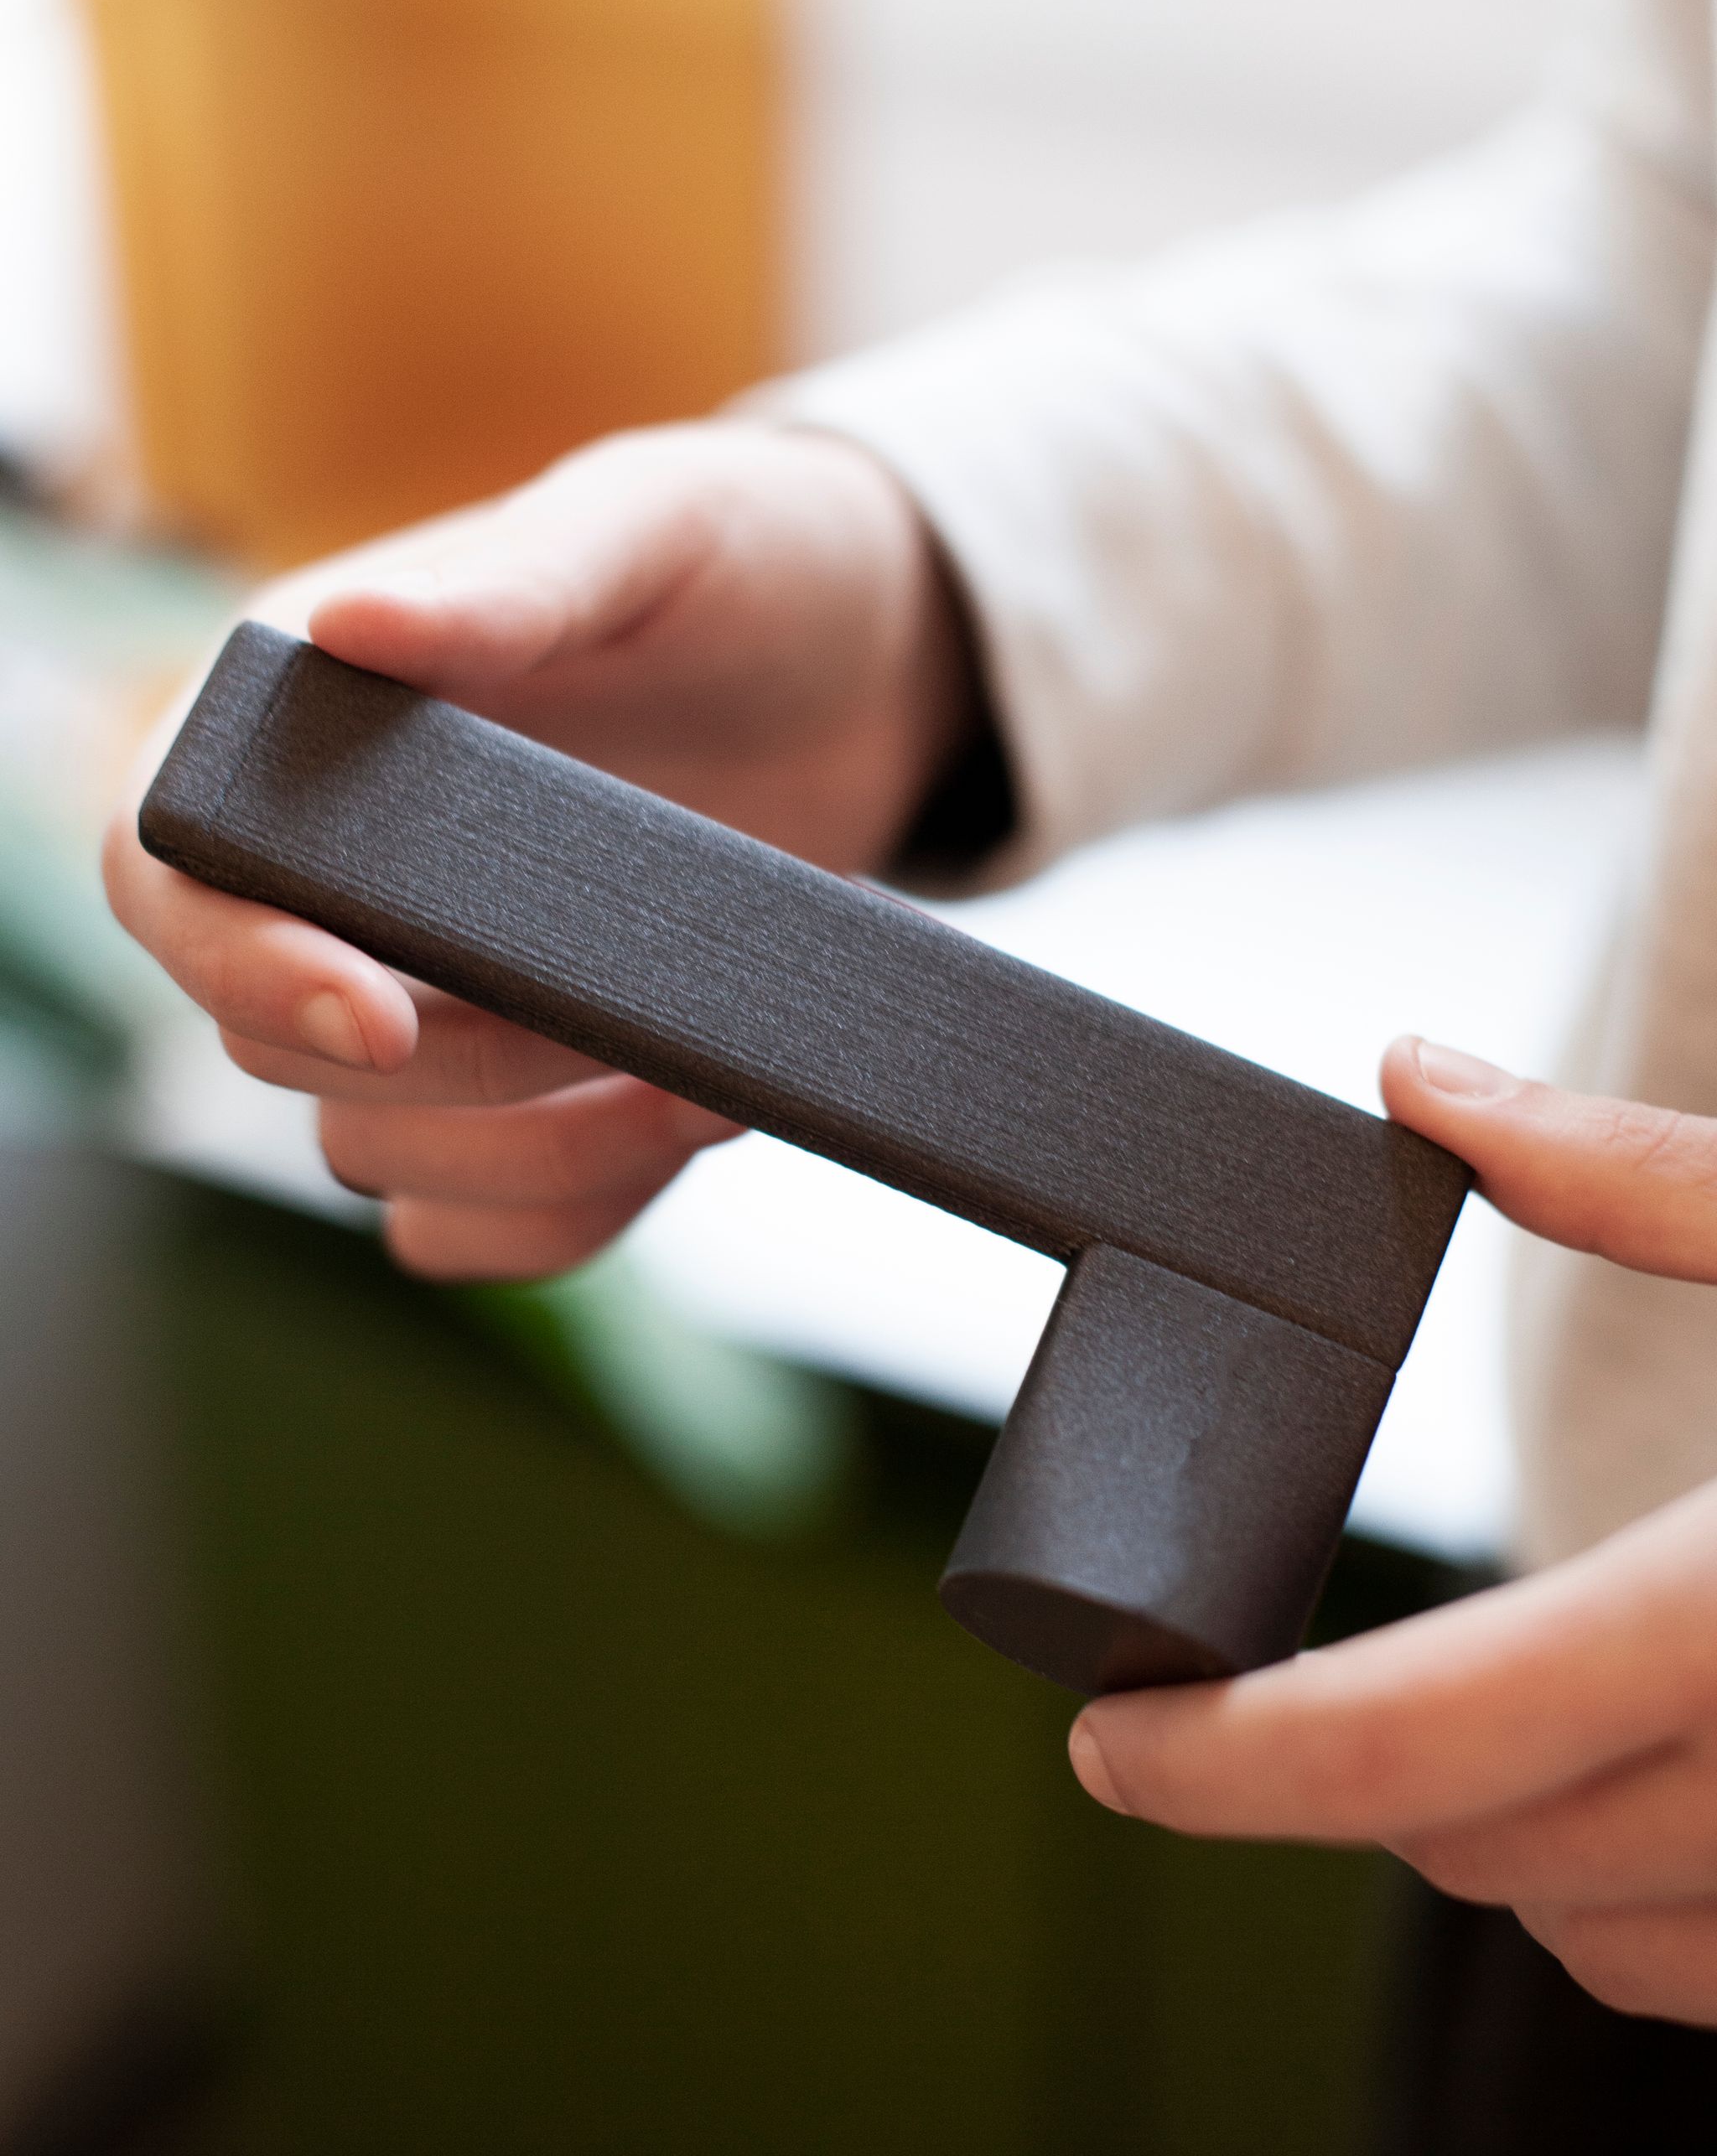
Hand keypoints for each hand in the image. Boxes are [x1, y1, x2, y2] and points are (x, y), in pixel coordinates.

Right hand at [105, 423, 980, 1278]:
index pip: (173, 874)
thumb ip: (515, 581)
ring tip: (708, 1080)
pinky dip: (566, 1211)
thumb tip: (342, 624)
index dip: (239, 961)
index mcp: (306, 722)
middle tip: (636, 1023)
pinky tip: (692, 1128)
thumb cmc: (745, 555)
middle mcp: (336, 873)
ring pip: (377, 1152)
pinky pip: (479, 1216)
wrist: (873, 663)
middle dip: (452, 1071)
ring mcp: (429, 991)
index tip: (384, 1015)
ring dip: (534, 1153)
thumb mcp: (654, 528)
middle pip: (272, 1042)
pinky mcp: (526, 1080)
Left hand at [1068, 1037, 1716, 2023]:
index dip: (1225, 1761)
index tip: (1103, 1739)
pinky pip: (1705, 1976)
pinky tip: (1628, 1770)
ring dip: (1487, 1831)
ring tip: (1465, 1704)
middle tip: (1279, 1676)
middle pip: (1474, 1843)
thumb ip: (1633, 1175)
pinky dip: (1623, 1886)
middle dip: (1344, 1770)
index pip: (1418, 1741)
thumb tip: (1420, 1077)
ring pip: (1579, 1930)